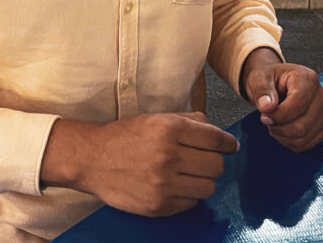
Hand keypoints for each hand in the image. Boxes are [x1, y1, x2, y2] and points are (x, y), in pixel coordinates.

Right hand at [41, 112, 238, 216]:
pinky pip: (191, 203)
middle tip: (203, 159)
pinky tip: (174, 185)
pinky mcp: (159, 205)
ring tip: (188, 173)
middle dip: (214, 162)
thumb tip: (218, 132)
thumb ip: (189, 121)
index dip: (228, 144)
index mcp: (169, 129)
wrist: (92, 159)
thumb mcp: (156, 118)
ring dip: (202, 180)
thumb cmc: (126, 136)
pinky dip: (187, 195)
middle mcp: (168, 155)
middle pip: (217, 165)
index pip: (216, 139)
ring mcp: (164, 183)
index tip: (231, 147)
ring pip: (208, 187)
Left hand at [243, 53, 322, 151]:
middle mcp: (321, 95)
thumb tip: (267, 106)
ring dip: (282, 135)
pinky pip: (306, 144)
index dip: (279, 115)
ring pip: (304, 136)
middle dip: (279, 127)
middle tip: (266, 119)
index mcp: (307, 78)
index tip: (264, 115)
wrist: (275, 84)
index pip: (299, 103)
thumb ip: (262, 91)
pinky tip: (281, 130)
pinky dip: (289, 142)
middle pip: (303, 124)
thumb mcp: (259, 78)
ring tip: (273, 123)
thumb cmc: (269, 80)